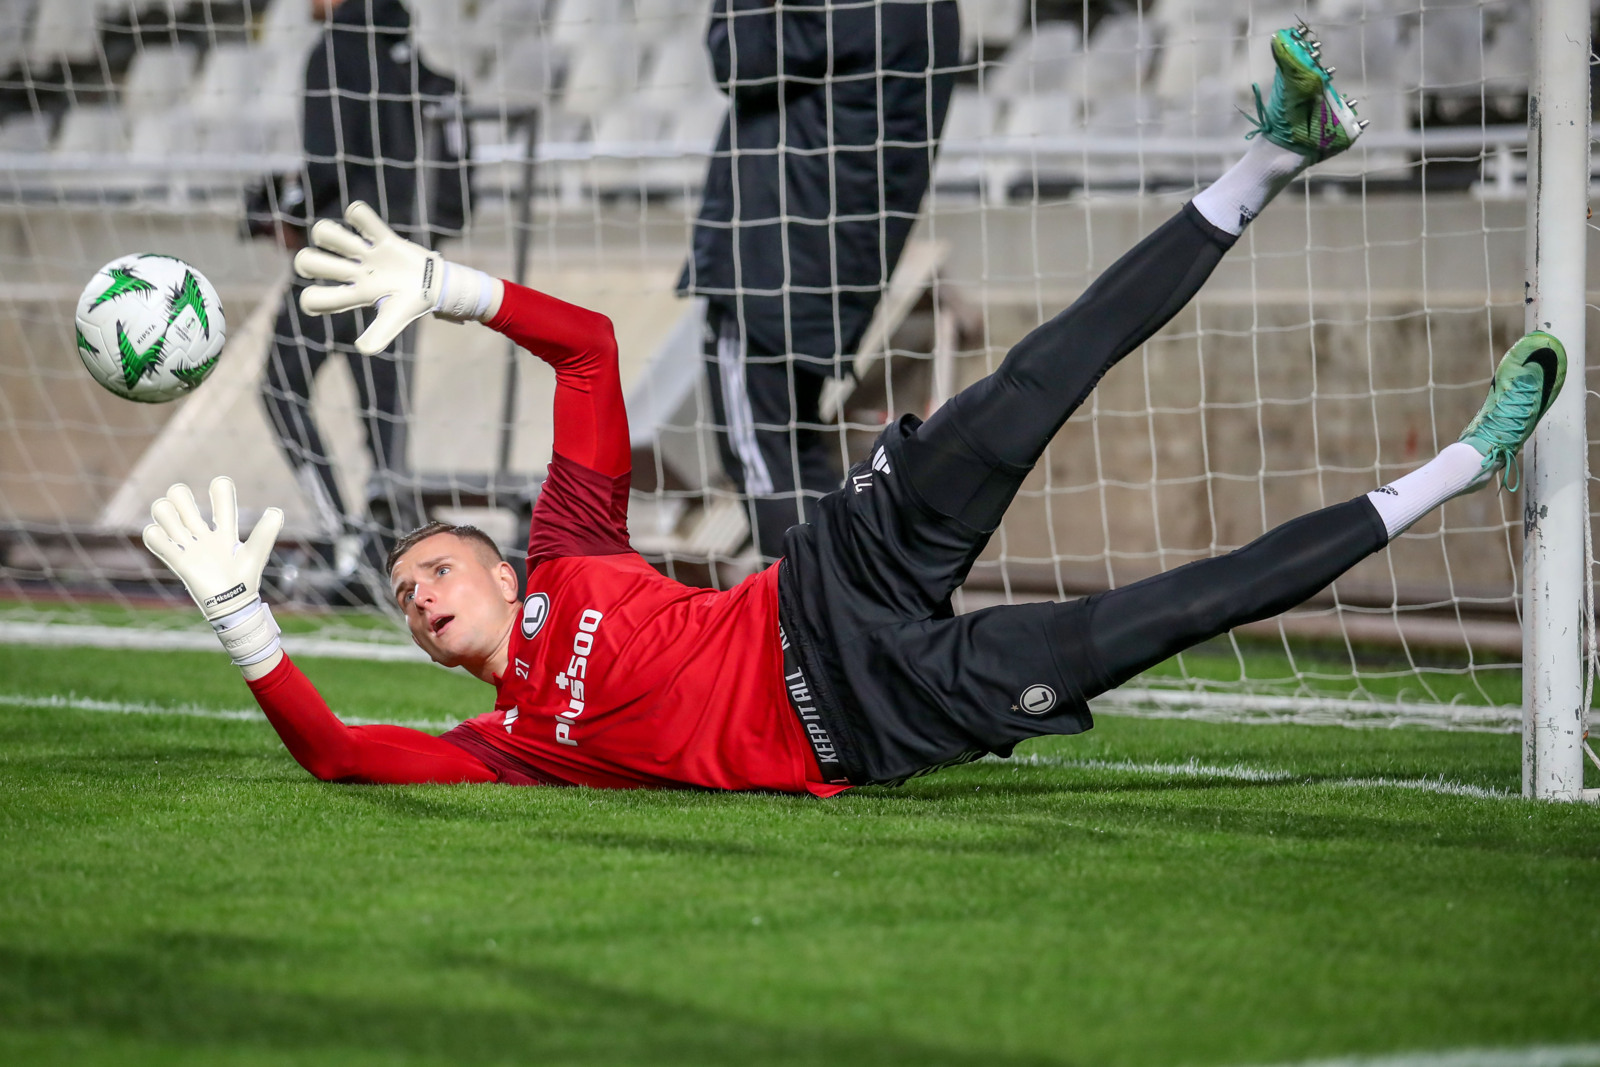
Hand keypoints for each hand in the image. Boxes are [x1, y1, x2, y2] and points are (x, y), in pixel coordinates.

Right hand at [143, 477, 282, 623]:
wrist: (231, 605)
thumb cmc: (245, 579)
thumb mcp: (256, 553)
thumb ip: (265, 533)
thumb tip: (275, 511)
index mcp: (225, 531)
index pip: (221, 498)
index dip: (220, 489)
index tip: (221, 488)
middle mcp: (203, 534)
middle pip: (180, 498)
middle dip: (179, 495)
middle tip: (190, 512)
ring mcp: (188, 545)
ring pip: (163, 512)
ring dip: (165, 513)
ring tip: (180, 531)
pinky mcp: (177, 560)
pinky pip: (154, 538)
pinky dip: (155, 534)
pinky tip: (167, 541)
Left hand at [293, 201, 496, 354]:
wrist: (436, 286)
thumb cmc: (411, 305)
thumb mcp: (395, 321)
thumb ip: (379, 335)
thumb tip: (362, 348)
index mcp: (353, 295)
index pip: (313, 299)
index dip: (312, 300)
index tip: (329, 297)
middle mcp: (351, 272)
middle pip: (306, 261)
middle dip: (311, 263)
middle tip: (336, 267)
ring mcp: (363, 252)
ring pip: (325, 232)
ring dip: (333, 236)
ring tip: (357, 246)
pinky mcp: (380, 236)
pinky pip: (359, 215)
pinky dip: (360, 216)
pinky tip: (372, 231)